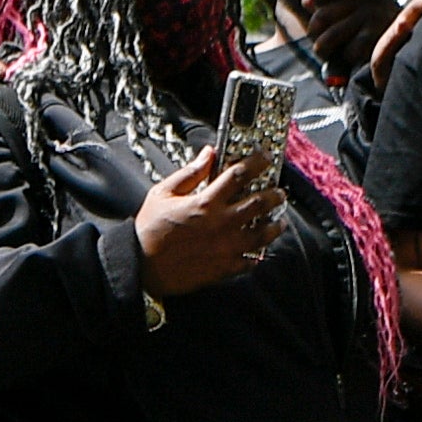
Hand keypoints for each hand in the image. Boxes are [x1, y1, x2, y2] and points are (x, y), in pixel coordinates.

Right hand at [133, 143, 282, 297]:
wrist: (142, 266)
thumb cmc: (149, 230)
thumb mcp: (163, 192)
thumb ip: (190, 172)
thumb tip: (208, 154)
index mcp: (206, 202)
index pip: (240, 174)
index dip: (257, 162)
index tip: (265, 157)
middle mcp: (221, 224)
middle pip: (259, 203)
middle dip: (274, 194)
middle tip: (279, 191)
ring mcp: (226, 247)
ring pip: (263, 234)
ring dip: (275, 225)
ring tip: (279, 220)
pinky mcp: (225, 267)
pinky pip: (251, 261)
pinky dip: (258, 254)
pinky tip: (260, 249)